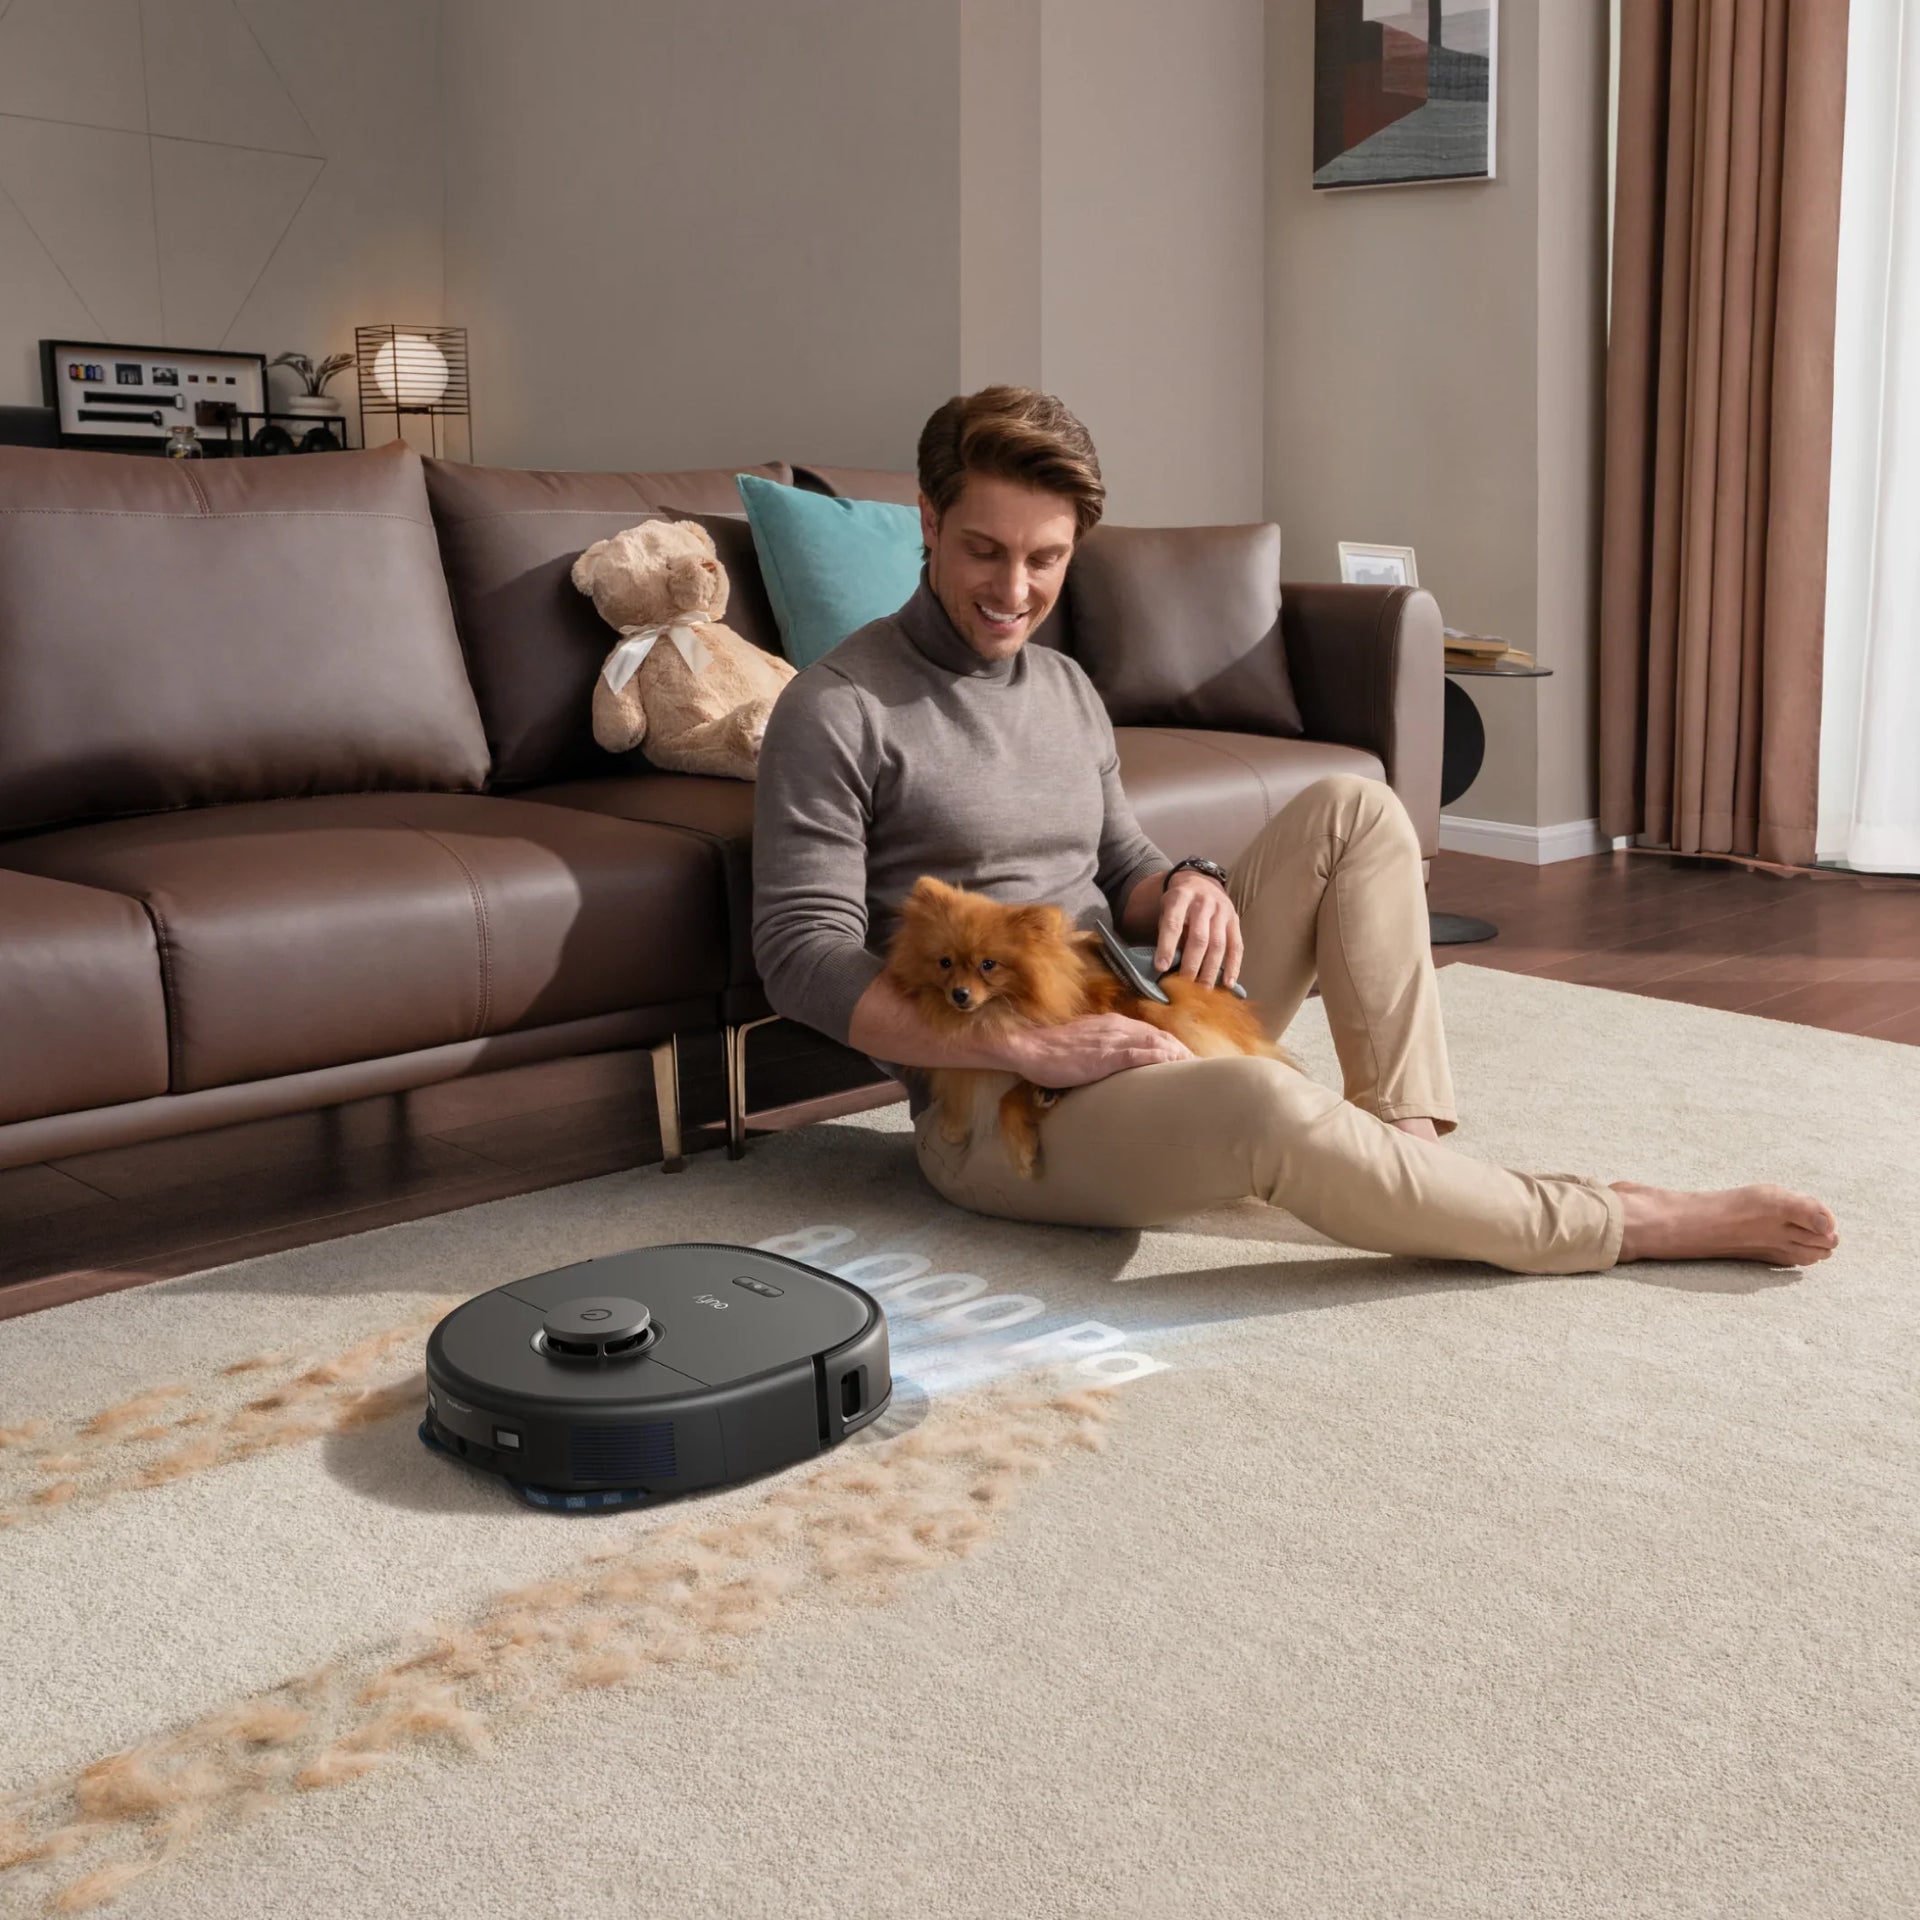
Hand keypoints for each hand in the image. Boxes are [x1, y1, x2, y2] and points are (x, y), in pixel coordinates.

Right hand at [1002, 1013, 1193, 1087]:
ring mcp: (1114, 1039)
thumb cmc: (1052, 1052)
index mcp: (1114, 1024)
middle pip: (1161, 1038)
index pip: (1152, 1034)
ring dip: (1179, 1057)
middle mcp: (1119, 1027)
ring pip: (1158, 1044)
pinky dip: (1163, 1059)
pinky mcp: (1108, 1054)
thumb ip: (1104, 1049)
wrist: (1030, 1048)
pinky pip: (1143, 1054)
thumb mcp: (1084, 1044)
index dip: (1172, 1048)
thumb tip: (1117, 1066)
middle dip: (1183, 1053)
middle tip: (1200, 1070)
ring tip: (1196, 1072)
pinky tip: (1176, 1067)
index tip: (1186, 1062)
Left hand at [1154, 871, 1241, 988]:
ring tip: (1203, 990)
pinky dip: (1233, 966)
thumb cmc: (1179, 902)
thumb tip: (1165, 966)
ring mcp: (1222, 911)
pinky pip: (1236, 946)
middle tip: (1184, 987)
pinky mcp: (1235, 920)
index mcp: (1181, 897)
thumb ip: (1167, 931)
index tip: (1160, 967)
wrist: (1202, 882)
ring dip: (1211, 971)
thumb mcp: (1166, 908)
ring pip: (1218, 945)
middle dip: (1191, 965)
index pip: (1173, 924)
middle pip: (1199, 938)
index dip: (1166, 946)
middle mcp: (1204, 903)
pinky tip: (1227, 983)